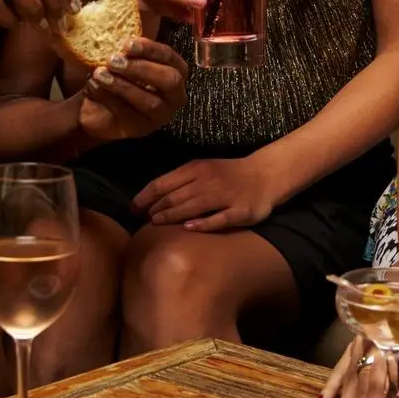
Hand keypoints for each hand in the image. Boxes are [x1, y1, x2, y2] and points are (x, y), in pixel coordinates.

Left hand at [77, 38, 189, 142]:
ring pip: (149, 101)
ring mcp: (160, 115)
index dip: (151, 49)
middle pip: (170, 80)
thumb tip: (123, 20)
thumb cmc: (115, 75)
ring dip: (122, 85)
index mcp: (175, 71)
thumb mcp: (124, 56)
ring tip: (99, 73)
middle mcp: (174, 95)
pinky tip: (93, 86)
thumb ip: (129, 44)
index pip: (170, 58)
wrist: (96, 106)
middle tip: (114, 60)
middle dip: (141, 68)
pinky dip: (109, 98)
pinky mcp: (140, 129)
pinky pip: (128, 114)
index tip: (127, 43)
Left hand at [131, 154, 284, 230]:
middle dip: (157, 208)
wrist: (265, 174)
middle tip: (144, 220)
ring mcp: (225, 196)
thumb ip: (181, 181)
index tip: (133, 209)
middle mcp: (208, 181)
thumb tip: (151, 198)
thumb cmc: (228, 174)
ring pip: (193, 206)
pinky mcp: (240, 211)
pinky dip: (203, 223)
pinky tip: (189, 228)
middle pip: (176, 195)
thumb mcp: (203, 169)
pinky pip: (219, 218)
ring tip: (157, 224)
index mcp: (196, 169)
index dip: (146, 196)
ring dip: (173, 215)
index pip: (164, 182)